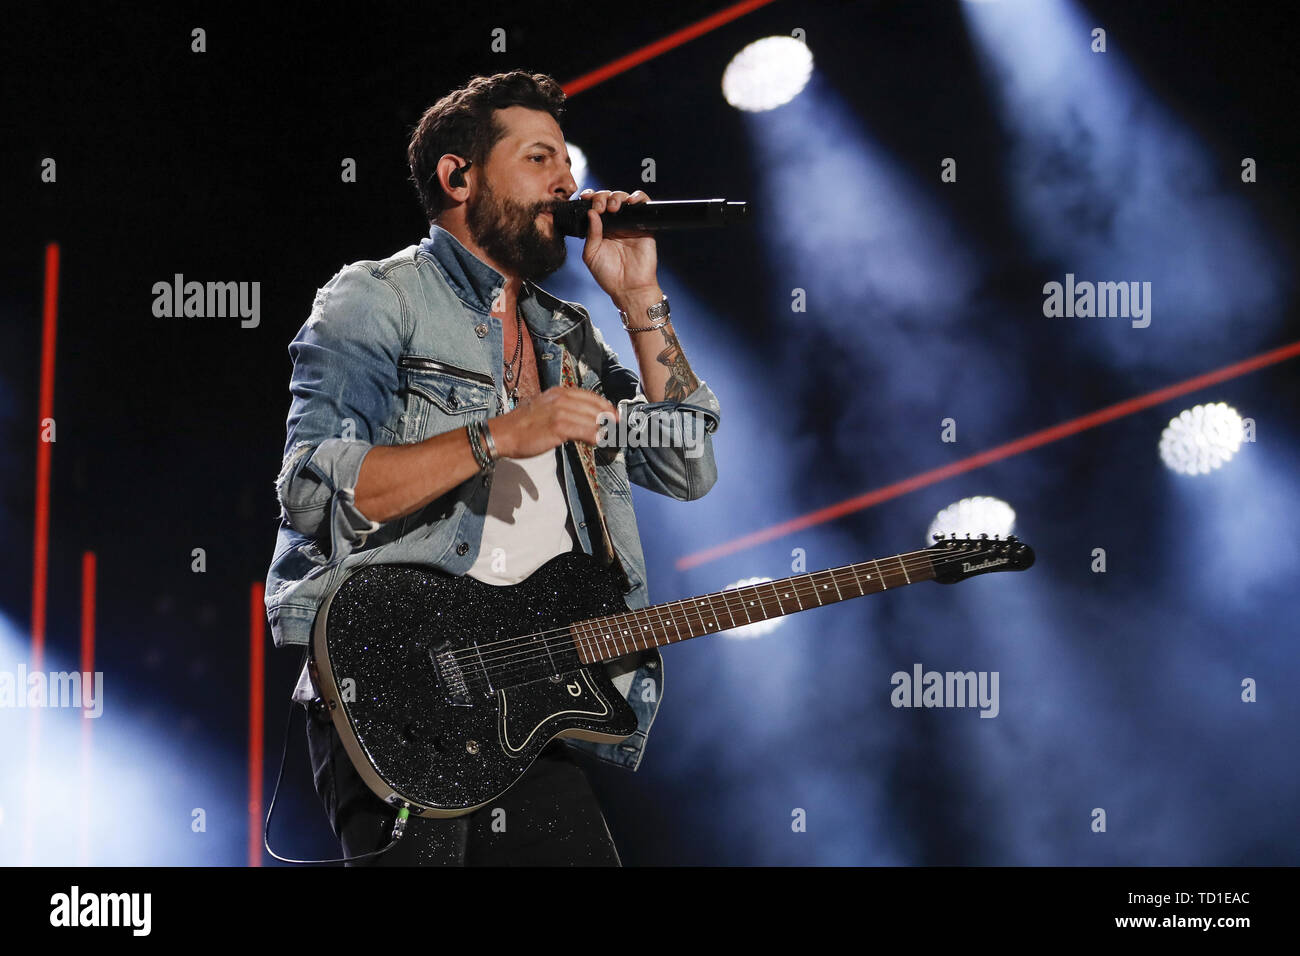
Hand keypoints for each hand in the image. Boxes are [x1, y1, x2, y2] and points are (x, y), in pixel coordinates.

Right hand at [489, 385, 617, 458]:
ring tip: (605, 438)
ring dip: (602, 430)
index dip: (605, 406)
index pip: (590, 396)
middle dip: (607, 419)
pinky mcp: (558, 427)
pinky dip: (594, 437)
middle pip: (594, 407)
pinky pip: (584, 431)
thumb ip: (563, 409)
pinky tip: (596, 442)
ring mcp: (560, 412)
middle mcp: (561, 399)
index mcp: (558, 392)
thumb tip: (582, 418)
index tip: (614, 415)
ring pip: (592, 420)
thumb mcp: (544, 407)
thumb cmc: (522, 425)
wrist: (503, 434)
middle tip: (615, 428)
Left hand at [578, 188, 658, 299]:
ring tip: (612, 208)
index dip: (591, 198)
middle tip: (600, 207)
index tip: (585, 198)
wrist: (628, 288)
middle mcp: (615, 224)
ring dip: (616, 197)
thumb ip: (591, 233)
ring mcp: (630, 224)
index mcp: (601, 230)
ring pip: (624, 198)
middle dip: (602, 197)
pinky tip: (630, 202)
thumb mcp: (591, 254)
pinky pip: (644, 205)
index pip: (595, 206)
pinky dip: (638, 197)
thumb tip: (591, 213)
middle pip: (609, 199)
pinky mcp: (644, 226)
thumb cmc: (609, 276)